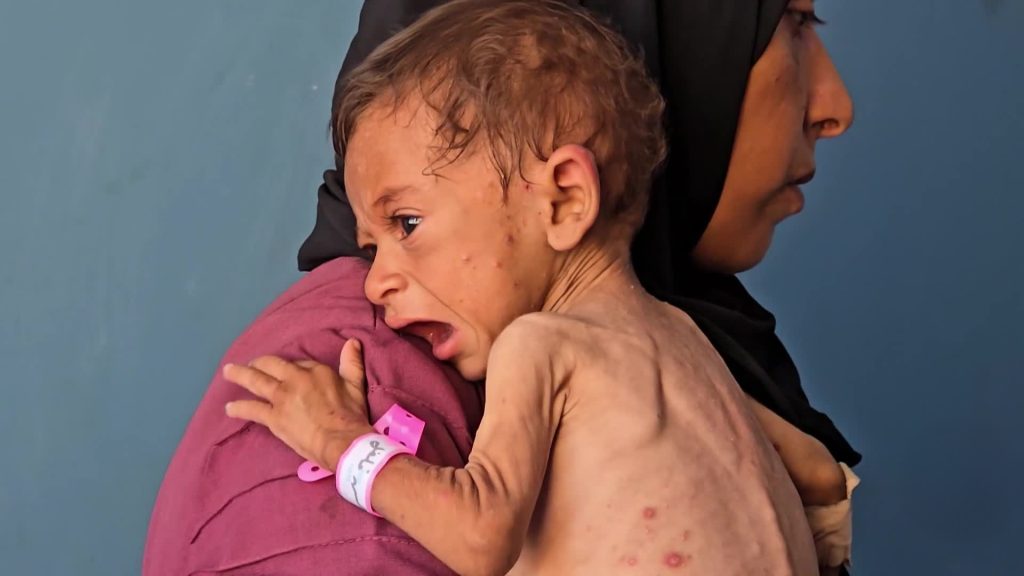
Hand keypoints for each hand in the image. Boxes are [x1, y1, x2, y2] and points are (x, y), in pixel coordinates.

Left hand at [223, 339, 373, 468]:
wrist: (341, 441)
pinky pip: (251, 409)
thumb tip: (352, 342)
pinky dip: (239, 408)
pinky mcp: (273, 418)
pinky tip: (229, 408)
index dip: (294, 368)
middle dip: (258, 363)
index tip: (291, 373)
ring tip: (228, 372)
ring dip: (240, 375)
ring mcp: (280, 398)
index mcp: (313, 371)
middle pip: (270, 365)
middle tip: (249, 364)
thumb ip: (351, 363)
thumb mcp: (356, 385)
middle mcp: (293, 380)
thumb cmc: (350, 415)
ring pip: (255, 382)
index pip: (298, 363)